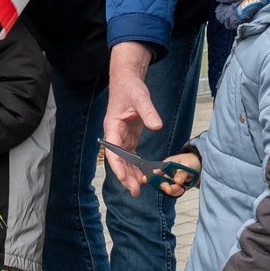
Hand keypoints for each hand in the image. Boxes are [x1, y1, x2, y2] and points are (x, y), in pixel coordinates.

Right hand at [104, 42, 159, 194]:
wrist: (128, 80)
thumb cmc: (131, 87)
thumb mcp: (140, 97)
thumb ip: (148, 111)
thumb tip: (157, 126)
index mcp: (112, 126)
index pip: (112, 150)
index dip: (118, 166)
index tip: (125, 178)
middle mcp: (114, 134)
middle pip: (117, 160)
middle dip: (125, 176)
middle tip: (135, 191)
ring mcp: (121, 136)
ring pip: (124, 160)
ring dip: (130, 174)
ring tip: (139, 189)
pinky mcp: (129, 136)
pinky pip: (131, 155)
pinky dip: (136, 165)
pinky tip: (143, 175)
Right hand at [156, 150, 201, 197]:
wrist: (198, 166)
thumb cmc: (190, 161)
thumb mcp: (187, 164)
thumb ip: (181, 173)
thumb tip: (177, 181)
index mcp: (165, 165)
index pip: (156, 172)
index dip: (152, 177)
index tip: (151, 180)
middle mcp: (166, 174)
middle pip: (161, 182)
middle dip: (165, 187)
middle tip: (169, 190)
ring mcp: (171, 182)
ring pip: (167, 189)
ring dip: (173, 190)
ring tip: (181, 188)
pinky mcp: (176, 188)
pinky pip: (174, 193)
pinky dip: (178, 193)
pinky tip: (182, 189)